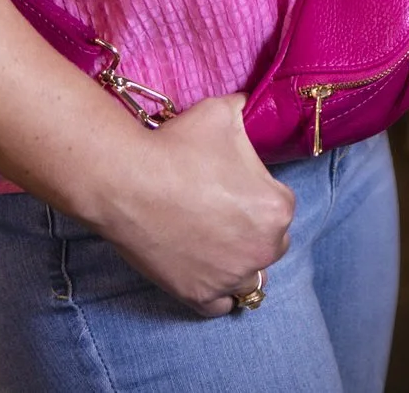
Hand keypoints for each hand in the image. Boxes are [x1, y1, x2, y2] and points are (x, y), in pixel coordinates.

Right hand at [86, 95, 294, 316]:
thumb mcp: (225, 111)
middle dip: (253, 229)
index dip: (259, 194)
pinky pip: (222, 306)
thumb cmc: (178, 145)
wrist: (127, 180)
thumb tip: (251, 101)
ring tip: (215, 243)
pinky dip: (218, 293)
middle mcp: (263, 249)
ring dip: (239, 262)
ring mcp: (230, 277)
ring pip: (250, 277)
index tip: (235, 185)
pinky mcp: (199, 296)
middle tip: (221, 211)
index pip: (281, 205)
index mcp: (278, 208)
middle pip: (271, 242)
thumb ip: (247, 109)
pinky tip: (206, 271)